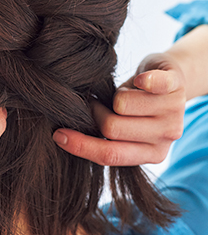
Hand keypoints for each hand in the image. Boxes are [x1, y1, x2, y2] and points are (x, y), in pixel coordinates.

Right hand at [53, 53, 185, 165]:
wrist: (171, 80)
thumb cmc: (139, 106)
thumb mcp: (125, 129)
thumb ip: (106, 138)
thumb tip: (64, 137)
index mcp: (153, 154)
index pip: (110, 155)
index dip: (80, 145)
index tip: (58, 135)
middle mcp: (167, 137)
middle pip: (111, 128)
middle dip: (95, 112)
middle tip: (96, 103)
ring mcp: (174, 112)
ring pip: (122, 104)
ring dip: (114, 94)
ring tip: (122, 93)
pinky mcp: (176, 85)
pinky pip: (153, 84)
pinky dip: (143, 80)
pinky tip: (141, 79)